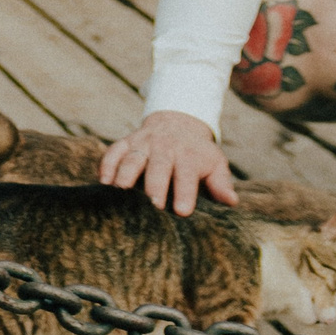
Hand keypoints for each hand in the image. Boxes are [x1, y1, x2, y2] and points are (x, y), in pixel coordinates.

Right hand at [99, 111, 237, 216]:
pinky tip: (104, 181)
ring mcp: (143, 144)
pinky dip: (107, 165)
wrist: (178, 123)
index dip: (185, 192)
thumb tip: (231, 201)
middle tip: (152, 205)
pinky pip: (113, 151)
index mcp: (188, 155)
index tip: (183, 211)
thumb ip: (221, 183)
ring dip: (126, 173)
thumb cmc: (198, 154)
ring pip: (133, 157)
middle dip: (154, 184)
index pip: (186, 174)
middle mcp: (164, 147)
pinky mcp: (126, 142)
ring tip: (121, 191)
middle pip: (158, 166)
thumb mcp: (215, 163)